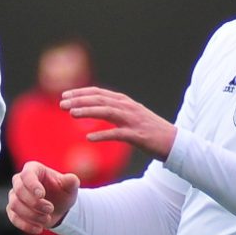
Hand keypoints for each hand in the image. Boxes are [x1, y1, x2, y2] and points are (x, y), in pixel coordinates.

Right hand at [7, 160, 79, 234]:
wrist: (59, 209)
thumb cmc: (63, 193)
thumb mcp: (70, 187)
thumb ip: (71, 182)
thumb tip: (71, 179)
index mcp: (34, 169)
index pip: (27, 174)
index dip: (32, 185)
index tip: (41, 195)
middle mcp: (20, 180)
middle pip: (18, 190)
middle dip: (34, 202)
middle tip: (50, 209)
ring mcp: (14, 195)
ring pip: (14, 205)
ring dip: (32, 215)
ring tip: (47, 219)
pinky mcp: (13, 210)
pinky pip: (13, 218)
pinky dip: (26, 225)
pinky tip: (39, 228)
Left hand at [61, 85, 176, 159]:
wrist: (174, 141)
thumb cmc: (150, 130)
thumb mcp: (132, 116)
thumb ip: (116, 111)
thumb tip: (97, 110)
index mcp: (125, 102)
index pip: (99, 93)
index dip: (81, 92)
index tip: (65, 94)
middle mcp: (128, 108)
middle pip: (100, 100)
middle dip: (79, 100)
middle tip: (61, 103)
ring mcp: (133, 121)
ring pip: (107, 112)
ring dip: (88, 112)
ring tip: (71, 114)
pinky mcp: (138, 136)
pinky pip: (117, 134)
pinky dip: (102, 135)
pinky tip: (88, 138)